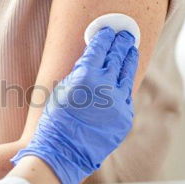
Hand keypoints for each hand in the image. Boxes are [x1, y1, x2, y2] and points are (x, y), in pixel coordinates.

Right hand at [12, 28, 138, 183]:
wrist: (63, 153)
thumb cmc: (54, 122)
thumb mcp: (61, 90)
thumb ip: (79, 72)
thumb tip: (92, 60)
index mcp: (86, 76)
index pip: (100, 48)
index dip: (105, 37)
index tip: (108, 30)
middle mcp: (106, 86)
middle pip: (118, 57)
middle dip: (121, 43)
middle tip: (124, 34)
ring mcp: (118, 103)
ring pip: (128, 74)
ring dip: (129, 60)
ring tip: (131, 50)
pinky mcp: (125, 118)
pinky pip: (126, 95)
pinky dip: (125, 84)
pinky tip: (125, 78)